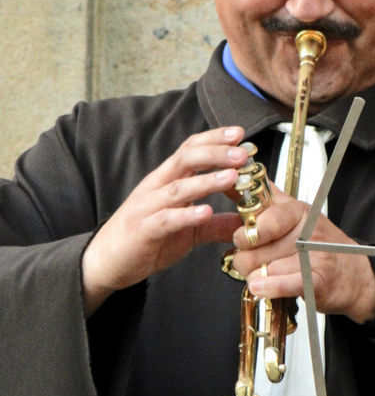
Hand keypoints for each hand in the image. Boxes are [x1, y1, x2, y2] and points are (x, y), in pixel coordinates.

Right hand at [82, 127, 248, 315]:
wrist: (107, 261)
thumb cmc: (147, 239)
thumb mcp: (188, 231)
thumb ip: (216, 224)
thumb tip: (246, 223)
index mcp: (167, 180)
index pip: (191, 149)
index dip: (214, 139)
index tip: (240, 134)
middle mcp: (157, 187)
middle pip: (186, 159)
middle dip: (216, 153)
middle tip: (242, 153)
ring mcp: (148, 207)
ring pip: (179, 187)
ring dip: (207, 180)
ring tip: (232, 176)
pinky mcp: (143, 230)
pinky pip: (166, 219)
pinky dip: (186, 215)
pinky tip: (205, 212)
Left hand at [229, 183, 374, 324]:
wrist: (356, 275)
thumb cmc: (322, 246)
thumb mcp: (296, 215)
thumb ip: (267, 200)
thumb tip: (238, 179)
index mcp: (300, 212)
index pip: (267, 217)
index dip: (247, 231)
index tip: (241, 238)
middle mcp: (309, 231)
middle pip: (258, 248)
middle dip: (244, 259)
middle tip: (249, 262)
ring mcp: (316, 255)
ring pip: (266, 268)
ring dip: (255, 277)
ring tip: (260, 276)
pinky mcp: (319, 280)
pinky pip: (285, 283)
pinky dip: (269, 287)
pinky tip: (259, 287)